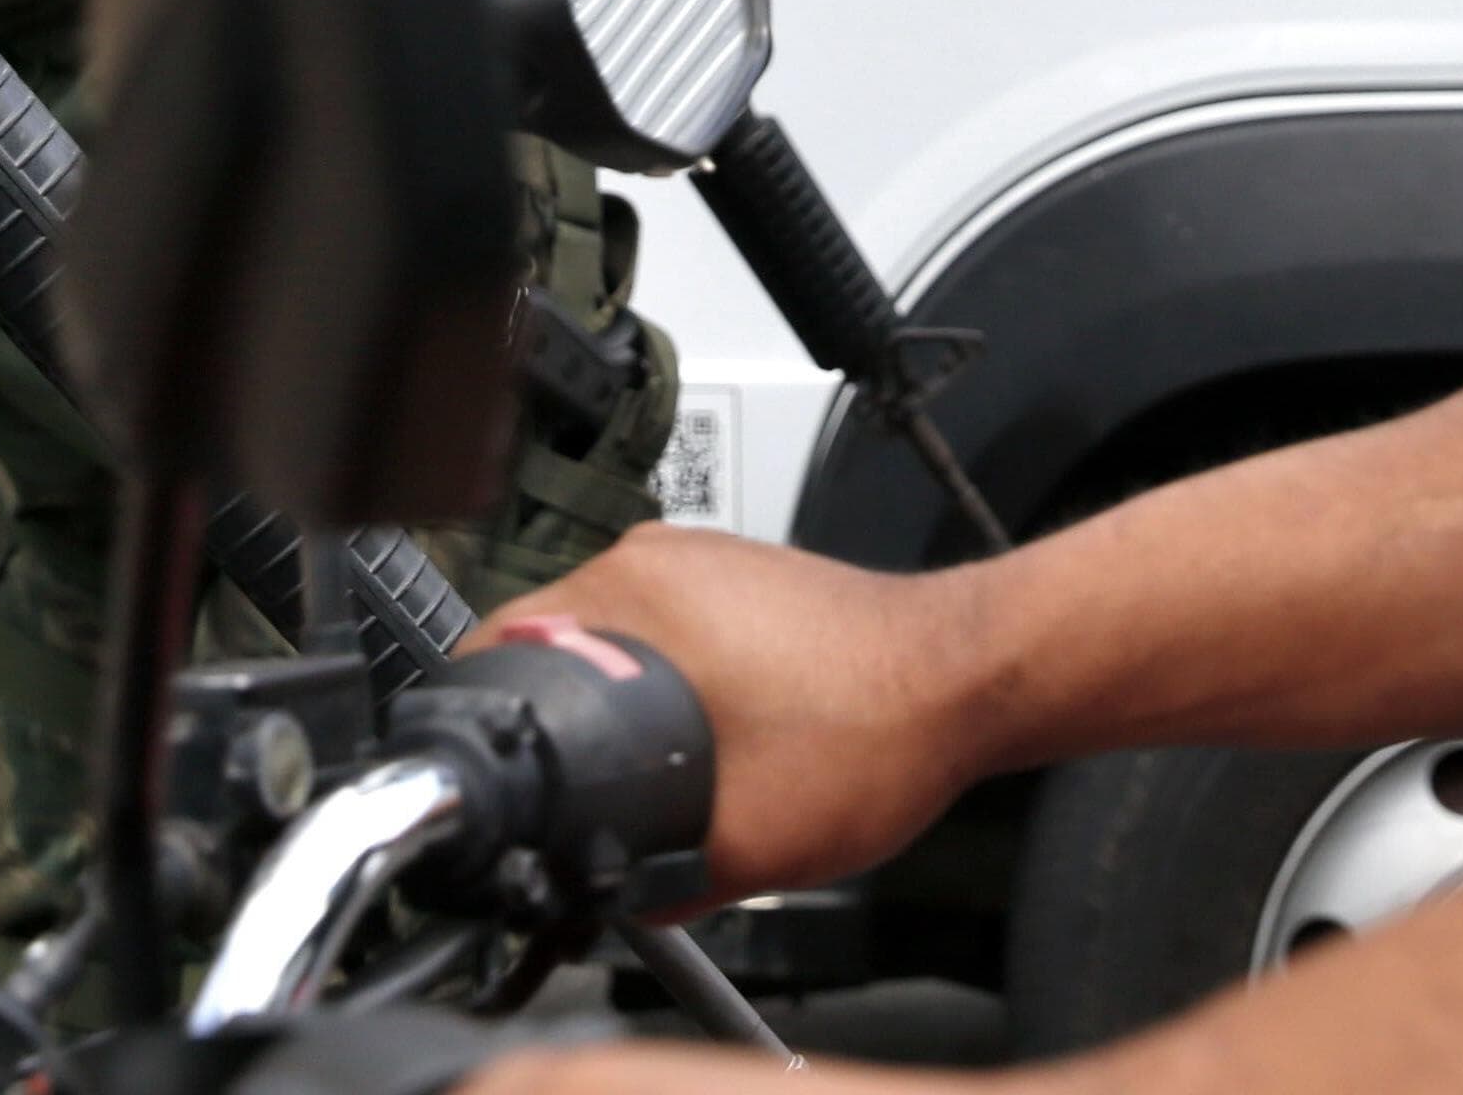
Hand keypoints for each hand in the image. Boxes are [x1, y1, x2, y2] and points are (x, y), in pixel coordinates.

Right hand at [465, 528, 999, 902]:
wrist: (967, 679)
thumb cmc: (877, 728)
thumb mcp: (743, 845)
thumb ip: (657, 885)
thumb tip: (611, 904)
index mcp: (629, 596)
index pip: (495, 650)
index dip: (497, 728)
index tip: (509, 774)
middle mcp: (651, 559)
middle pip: (547, 645)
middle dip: (561, 722)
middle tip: (601, 783)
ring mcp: (697, 558)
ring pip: (608, 639)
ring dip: (617, 701)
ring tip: (672, 757)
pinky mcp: (734, 574)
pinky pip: (662, 628)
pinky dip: (666, 680)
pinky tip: (716, 730)